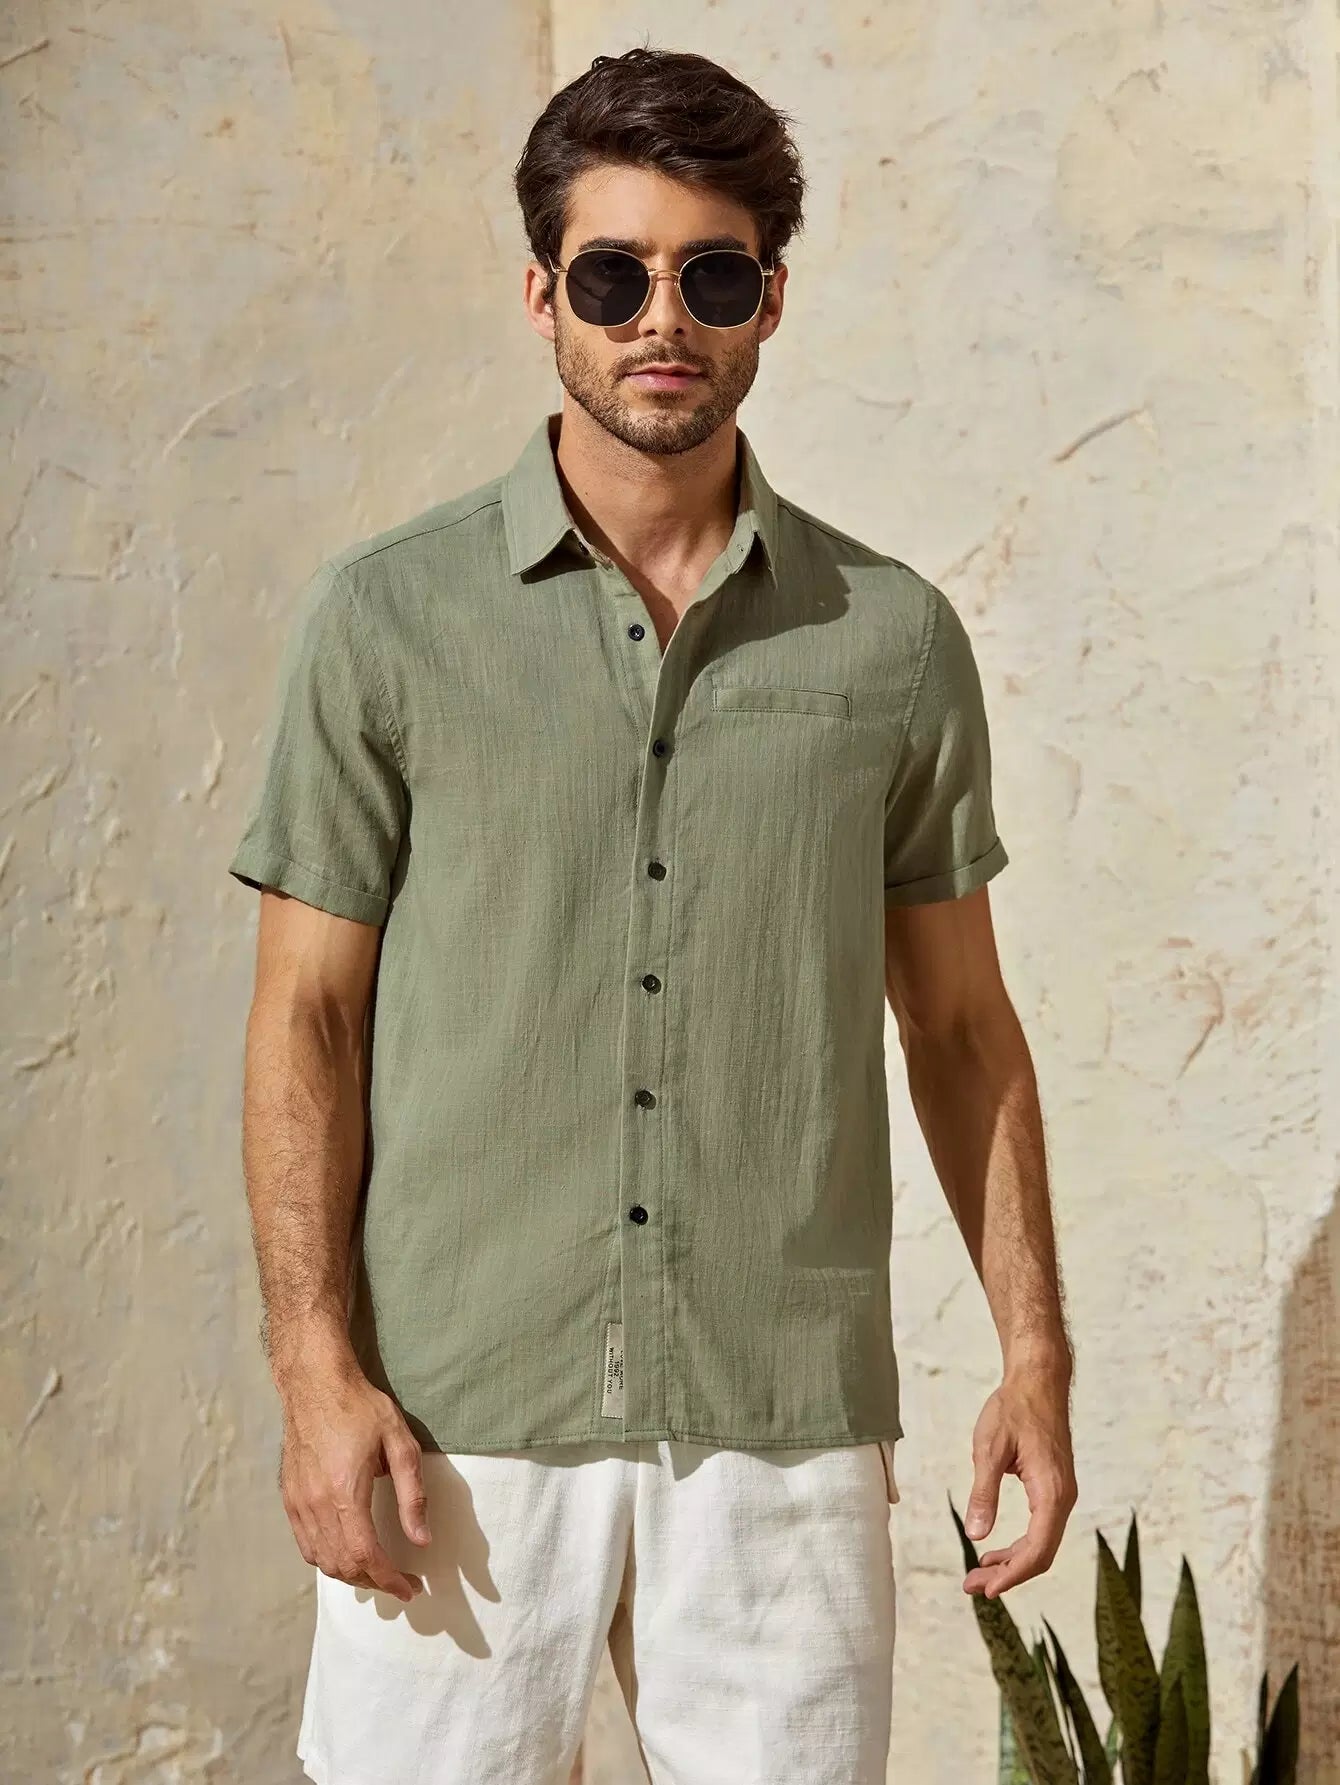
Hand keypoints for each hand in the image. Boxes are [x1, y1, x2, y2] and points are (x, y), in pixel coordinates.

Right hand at [277, 1352, 431, 1603]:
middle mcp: (316, 1505)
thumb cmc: (360, 1408)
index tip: (411, 1588)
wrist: (315, 1384)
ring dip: (350, 1575)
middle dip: (374, 1582)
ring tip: (378, 1572)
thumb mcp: (400, 1443)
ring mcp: (298, 1504)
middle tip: (401, 1582)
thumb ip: (413, 1495)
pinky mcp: (289, 1498)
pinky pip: (306, 1545)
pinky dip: (327, 1560)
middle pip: (342, 1565)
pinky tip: (346, 1554)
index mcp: (345, 1493)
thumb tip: (421, 1539)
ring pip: (322, 1560)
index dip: (390, 1579)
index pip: (366, 1556)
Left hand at [961, 1358, 1076, 1597]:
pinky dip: (1018, 1544)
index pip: (1037, 1550)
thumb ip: (983, 1492)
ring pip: (1041, 1543)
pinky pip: (1041, 1527)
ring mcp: (1061, 1494)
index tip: (986, 1588)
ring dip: (1011, 1562)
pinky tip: (993, 1548)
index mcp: (1051, 1492)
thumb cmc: (1013, 1408)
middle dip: (1008, 1574)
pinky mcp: (1054, 1488)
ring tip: (978, 1572)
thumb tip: (975, 1534)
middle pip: (1040, 1554)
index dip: (1012, 1574)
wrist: (1038, 1380)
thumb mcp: (989, 1449)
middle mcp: (1063, 1498)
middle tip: (973, 1586)